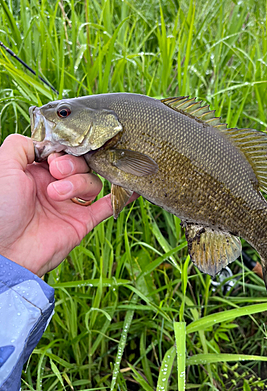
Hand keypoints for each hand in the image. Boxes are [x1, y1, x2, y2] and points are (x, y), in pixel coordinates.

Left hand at [0, 134, 112, 275]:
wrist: (4, 252)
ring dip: (79, 183)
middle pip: (80, 164)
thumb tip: (44, 139)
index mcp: (36, 171)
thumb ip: (20, 144)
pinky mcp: (82, 221)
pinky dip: (120, 196)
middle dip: (71, 165)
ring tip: (57, 195)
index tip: (56, 154)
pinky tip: (130, 187)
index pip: (63, 151)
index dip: (63, 149)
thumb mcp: (2, 166)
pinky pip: (107, 206)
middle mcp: (55, 185)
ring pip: (92, 181)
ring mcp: (70, 204)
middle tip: (57, 172)